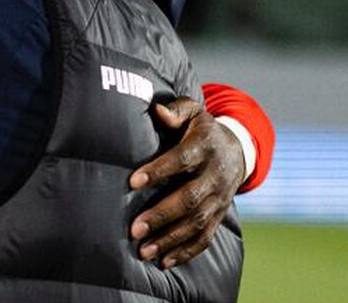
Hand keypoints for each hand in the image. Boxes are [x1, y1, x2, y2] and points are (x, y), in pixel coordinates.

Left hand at [129, 97, 245, 268]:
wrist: (237, 149)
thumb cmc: (200, 128)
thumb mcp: (193, 111)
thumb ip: (176, 110)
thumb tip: (158, 111)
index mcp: (205, 146)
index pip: (182, 159)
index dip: (159, 170)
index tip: (133, 181)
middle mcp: (215, 175)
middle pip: (190, 199)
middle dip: (161, 215)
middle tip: (134, 228)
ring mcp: (219, 198)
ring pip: (197, 223)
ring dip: (170, 239)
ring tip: (144, 250)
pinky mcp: (219, 214)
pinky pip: (205, 237)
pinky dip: (186, 251)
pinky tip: (164, 261)